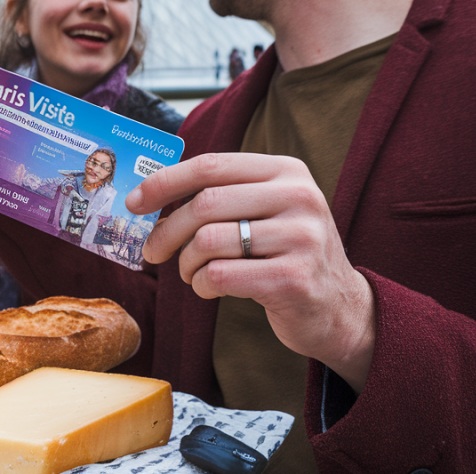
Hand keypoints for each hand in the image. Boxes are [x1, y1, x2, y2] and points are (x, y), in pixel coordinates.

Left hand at [126, 152, 375, 393]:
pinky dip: (202, 284)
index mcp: (287, 171)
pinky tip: (209, 288)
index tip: (135, 202)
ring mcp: (302, 238)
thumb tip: (148, 197)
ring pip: (208, 241)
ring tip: (189, 273)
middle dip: (167, 231)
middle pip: (204, 204)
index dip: (164, 182)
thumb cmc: (284, 254)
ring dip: (185, 263)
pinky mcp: (295, 279)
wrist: (340, 308)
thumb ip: (220, 196)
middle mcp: (299, 197)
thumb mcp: (264, 211)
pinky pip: (221, 276)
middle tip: (151, 252)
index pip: (210, 165)